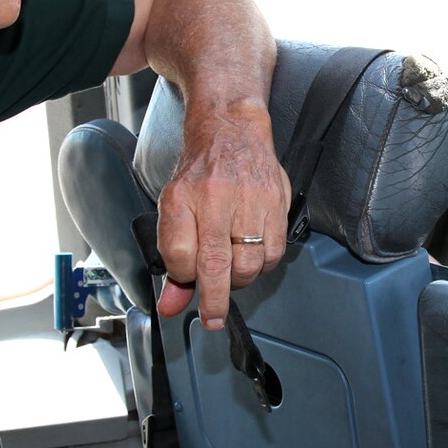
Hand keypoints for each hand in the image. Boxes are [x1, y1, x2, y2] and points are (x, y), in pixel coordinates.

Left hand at [155, 99, 290, 328]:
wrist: (231, 130)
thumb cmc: (200, 174)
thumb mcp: (174, 210)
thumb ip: (173, 260)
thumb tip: (170, 305)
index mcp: (181, 198)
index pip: (179, 256)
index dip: (183, 277)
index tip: (186, 281)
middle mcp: (214, 198)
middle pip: (215, 266)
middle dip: (214, 301)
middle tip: (212, 317)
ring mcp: (249, 200)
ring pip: (248, 264)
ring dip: (240, 280)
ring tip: (232, 273)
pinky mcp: (276, 202)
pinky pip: (274, 253)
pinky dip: (263, 265)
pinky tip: (253, 257)